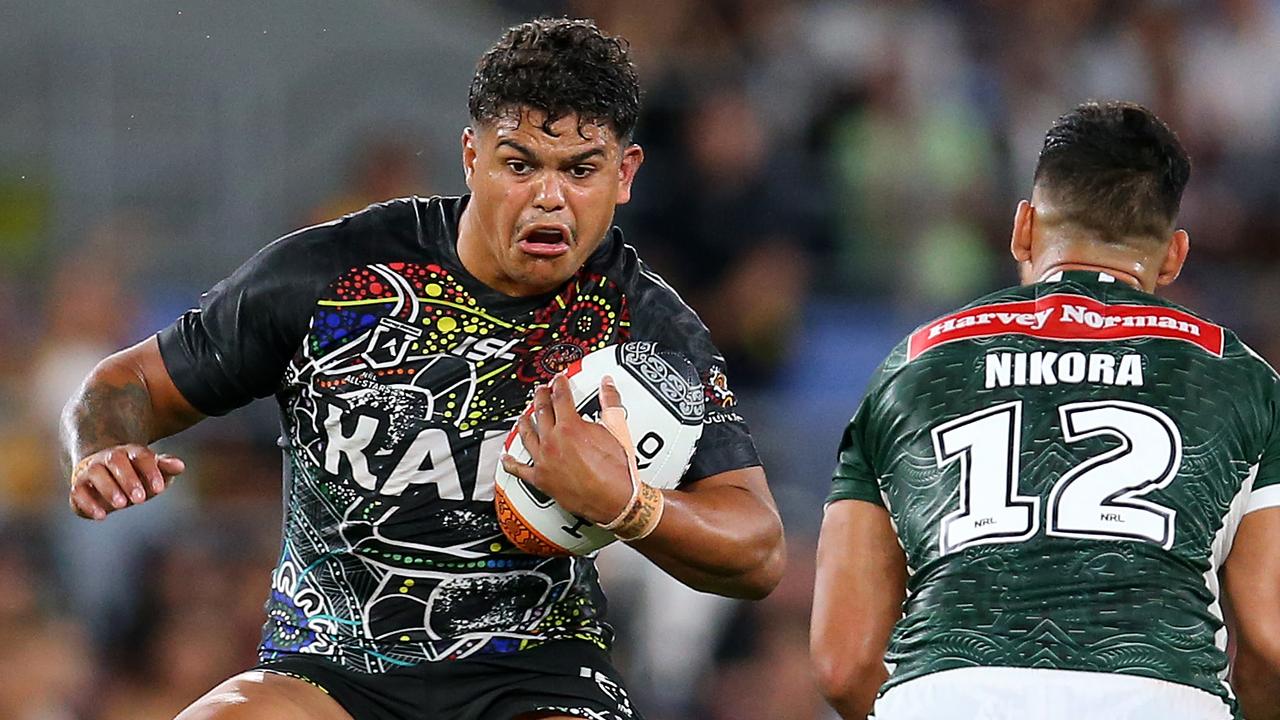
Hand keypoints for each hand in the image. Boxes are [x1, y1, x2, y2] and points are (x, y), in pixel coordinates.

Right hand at [69, 444, 184, 520]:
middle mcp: (108, 458)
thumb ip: (166, 467)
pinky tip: (101, 516)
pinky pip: (78, 492)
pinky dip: (87, 503)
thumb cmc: (136, 474)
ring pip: (95, 473)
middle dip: (128, 479)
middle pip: (116, 461)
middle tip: (140, 500)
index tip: (160, 489)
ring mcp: (91, 471)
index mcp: (131, 452)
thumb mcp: (153, 471)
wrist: (105, 473)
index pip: (141, 456)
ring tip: (121, 505)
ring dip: (108, 488)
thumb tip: (180, 465)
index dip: (150, 471)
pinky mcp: (79, 487)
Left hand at [500, 374, 633, 524]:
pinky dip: (510, 463)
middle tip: (541, 390)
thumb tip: (608, 385)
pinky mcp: (541, 480)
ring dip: (524, 423)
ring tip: (523, 416)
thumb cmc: (617, 471)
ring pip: (527, 436)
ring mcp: (544, 460)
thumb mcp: (617, 429)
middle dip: (541, 398)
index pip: (560, 397)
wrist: (615, 500)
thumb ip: (610, 403)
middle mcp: (553, 441)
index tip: (558, 380)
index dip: (559, 385)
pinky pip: (520, 470)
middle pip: (542, 412)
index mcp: (570, 427)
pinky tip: (505, 458)